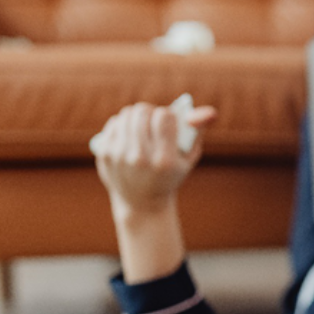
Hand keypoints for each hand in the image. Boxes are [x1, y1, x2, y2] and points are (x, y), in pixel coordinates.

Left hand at [94, 102, 216, 215]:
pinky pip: (114, 123)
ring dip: (137, 116)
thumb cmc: (170, 175)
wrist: (141, 202)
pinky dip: (124, 124)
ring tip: (143, 125)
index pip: (164, 117)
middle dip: (151, 112)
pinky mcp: (104, 153)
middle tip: (155, 120)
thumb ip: (199, 131)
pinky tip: (130, 134)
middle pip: (142, 112)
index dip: (168, 115)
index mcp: (164, 161)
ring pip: (127, 114)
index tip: (169, 122)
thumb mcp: (189, 157)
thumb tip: (210, 111)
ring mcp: (119, 156)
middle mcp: (140, 158)